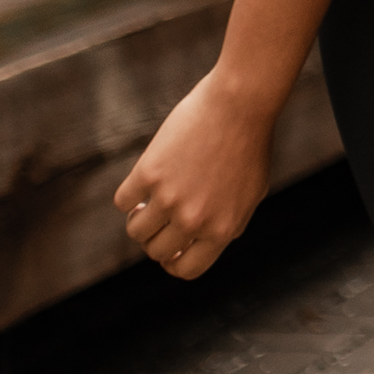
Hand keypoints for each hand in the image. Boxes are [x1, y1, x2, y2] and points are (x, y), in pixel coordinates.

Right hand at [114, 71, 278, 279]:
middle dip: (155, 239)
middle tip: (158, 218)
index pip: (187, 270)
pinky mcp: (149, 173)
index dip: (174, 262)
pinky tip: (142, 182)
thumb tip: (199, 246)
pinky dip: (128, 196)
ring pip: (136, 231)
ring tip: (146, 203)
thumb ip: (228, 223)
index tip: (170, 248)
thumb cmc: (249, 145)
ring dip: (137, 220)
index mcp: (223, 230)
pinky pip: (123, 201)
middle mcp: (195, 221)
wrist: (241, 103)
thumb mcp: (250, 193)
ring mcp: (170, 198)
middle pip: (157, 252)